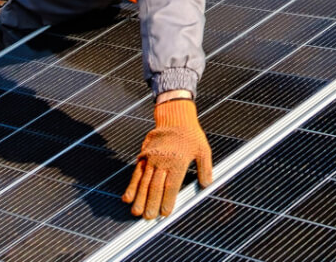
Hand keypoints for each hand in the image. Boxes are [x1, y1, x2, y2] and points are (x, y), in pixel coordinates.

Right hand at [123, 97, 212, 219]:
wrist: (175, 116)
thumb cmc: (192, 134)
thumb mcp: (203, 149)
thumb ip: (205, 167)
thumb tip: (207, 184)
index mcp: (178, 161)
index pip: (172, 185)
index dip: (168, 200)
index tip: (164, 213)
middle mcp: (163, 161)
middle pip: (156, 186)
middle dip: (151, 203)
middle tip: (148, 218)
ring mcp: (151, 159)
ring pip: (144, 181)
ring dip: (139, 198)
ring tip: (136, 212)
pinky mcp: (143, 156)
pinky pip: (136, 173)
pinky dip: (131, 186)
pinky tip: (127, 198)